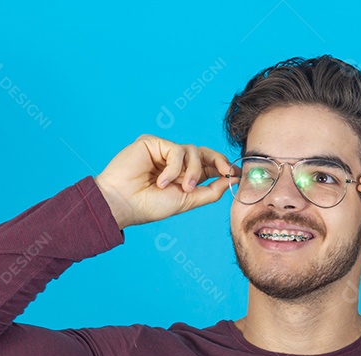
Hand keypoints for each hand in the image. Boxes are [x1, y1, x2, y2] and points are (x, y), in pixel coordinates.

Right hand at [94, 134, 232, 229]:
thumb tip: (233, 180)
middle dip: (219, 160)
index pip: (208, 165)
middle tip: (227, 171)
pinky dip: (173, 168)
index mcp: (183, 176)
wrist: (123, 204)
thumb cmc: (150, 206)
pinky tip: (161, 181)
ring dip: (191, 171)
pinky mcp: (152, 143)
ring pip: (192, 151)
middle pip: (203, 152)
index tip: (237, 174)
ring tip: (181, 188)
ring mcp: (163, 151)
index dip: (224, 167)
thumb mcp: (187, 201)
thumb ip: (210, 191)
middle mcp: (175, 162)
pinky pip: (175, 150)